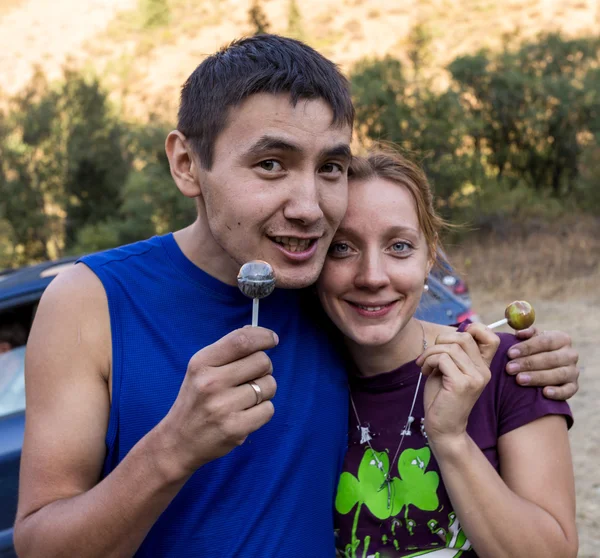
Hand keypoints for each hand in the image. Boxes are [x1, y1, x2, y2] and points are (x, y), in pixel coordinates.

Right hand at [158, 326, 278, 477]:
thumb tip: (258, 333)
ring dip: (264, 390)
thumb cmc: (197, 399)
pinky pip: (269, 409)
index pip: (241, 341)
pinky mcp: (235, 429)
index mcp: (202, 363)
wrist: (178, 441)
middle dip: (264, 368)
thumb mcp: (201, 369)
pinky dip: (263, 410)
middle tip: (251, 377)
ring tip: (245, 398)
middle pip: (262, 362)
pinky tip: (246, 414)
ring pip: (269, 386)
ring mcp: (223, 407)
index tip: (272, 339)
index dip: (263, 336)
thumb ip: (228, 350)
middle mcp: (211, 383)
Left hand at [417, 324, 498, 444]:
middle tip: (428, 356)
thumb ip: (453, 352)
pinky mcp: (462, 384)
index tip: (450, 340)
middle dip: (440, 341)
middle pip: (464, 337)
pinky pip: (442, 358)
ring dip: (430, 353)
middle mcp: (484, 371)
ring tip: (424, 365)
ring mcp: (475, 377)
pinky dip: (429, 361)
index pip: (490, 337)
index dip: (473, 329)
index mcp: (483, 366)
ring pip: (450, 347)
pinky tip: (425, 372)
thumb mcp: (449, 369)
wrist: (443, 427)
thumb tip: (450, 332)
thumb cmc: (442, 397)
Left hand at [505, 328, 578, 399]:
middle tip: (509, 368)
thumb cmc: (534, 350)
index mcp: (561, 339)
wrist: (543, 367)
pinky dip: (558, 392)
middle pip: (551, 358)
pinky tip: (545, 393)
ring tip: (519, 380)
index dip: (527, 347)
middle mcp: (570, 354)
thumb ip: (525, 333)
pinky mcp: (573, 386)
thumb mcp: (531, 339)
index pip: (545, 341)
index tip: (510, 353)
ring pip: (558, 374)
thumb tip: (519, 333)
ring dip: (537, 377)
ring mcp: (573, 371)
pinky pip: (568, 391)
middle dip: (528, 363)